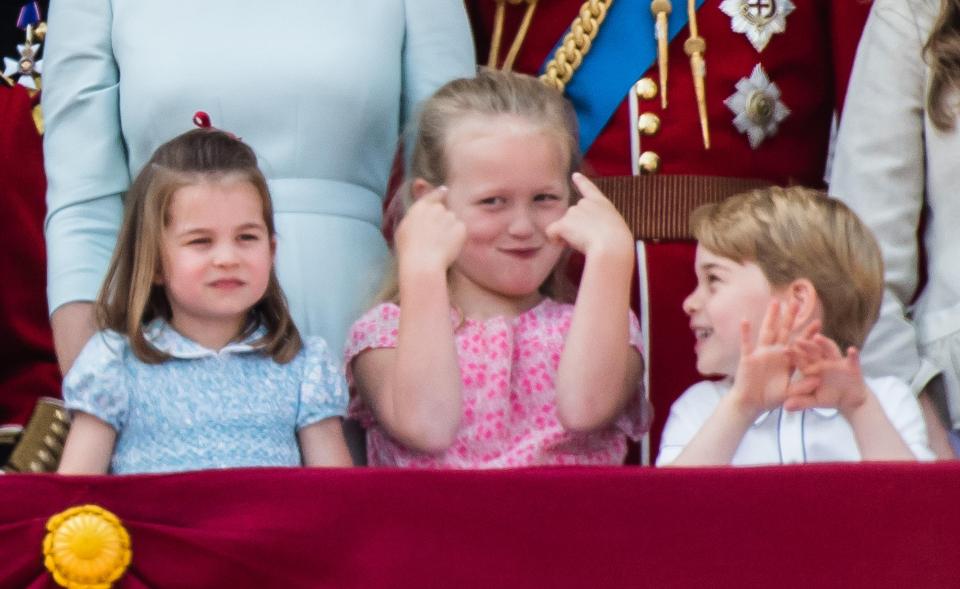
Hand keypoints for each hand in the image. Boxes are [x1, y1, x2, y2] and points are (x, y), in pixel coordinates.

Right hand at [394, 186, 465, 273]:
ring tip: (440, 246)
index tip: (444, 191)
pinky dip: (457, 238)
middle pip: (444, 211)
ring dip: (450, 231)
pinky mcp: (460, 227)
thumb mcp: (403, 229)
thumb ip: (414, 217)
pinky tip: (447, 248)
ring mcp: (450, 217)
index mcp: (420, 207)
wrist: (423, 262)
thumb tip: (421, 214)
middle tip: (435, 239)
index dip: (440, 193)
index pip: (434, 195)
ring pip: (453, 222)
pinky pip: (461, 231)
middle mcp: (436, 208)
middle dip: (443, 222)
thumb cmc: (409, 250)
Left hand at [545, 173, 633, 260]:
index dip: (581, 182)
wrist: (612, 246)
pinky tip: (563, 244)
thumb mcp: (614, 228)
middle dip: (575, 228)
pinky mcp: (564, 223)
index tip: (575, 175)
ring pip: (563, 227)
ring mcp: (574, 211)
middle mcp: (585, 204)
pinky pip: (551, 232)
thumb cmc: (618, 243)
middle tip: (588, 240)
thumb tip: (586, 234)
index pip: (589, 189)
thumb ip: (600, 224)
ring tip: (584, 243)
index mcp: (602, 204)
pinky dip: (555, 239)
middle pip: (572, 217)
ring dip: (568, 235)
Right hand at [729, 299, 816, 416]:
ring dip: (771, 317)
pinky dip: (745, 332)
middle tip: (797, 301)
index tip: (818, 322)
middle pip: (784, 331)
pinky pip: (746, 343)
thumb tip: (819, 379)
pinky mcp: (748, 358)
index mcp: (787, 360)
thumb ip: (803, 386)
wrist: (751, 403)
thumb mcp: (790, 393)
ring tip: (775, 302)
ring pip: (767, 331)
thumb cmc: (770, 398)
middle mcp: (775, 353)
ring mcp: (761, 353)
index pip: (799, 343)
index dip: (807, 333)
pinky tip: (745, 320)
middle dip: (790, 317)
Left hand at [785, 332, 869, 415]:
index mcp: (812, 368)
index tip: (785, 350)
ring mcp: (837, 362)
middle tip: (798, 340)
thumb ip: (801, 402)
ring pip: (831, 350)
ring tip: (818, 338)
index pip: (802, 361)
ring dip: (825, 344)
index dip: (794, 356)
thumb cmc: (829, 397)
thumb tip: (785, 408)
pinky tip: (852, 350)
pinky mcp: (852, 366)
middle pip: (814, 352)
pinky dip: (853, 355)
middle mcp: (823, 362)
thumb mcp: (814, 401)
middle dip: (806, 346)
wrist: (849, 400)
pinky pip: (853, 359)